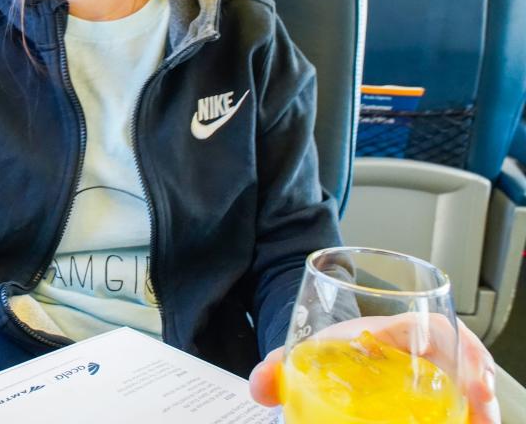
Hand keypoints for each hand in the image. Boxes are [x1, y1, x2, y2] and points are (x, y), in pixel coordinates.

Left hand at [248, 314, 499, 423]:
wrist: (337, 360)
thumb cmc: (335, 352)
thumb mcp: (311, 353)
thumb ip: (282, 366)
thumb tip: (260, 386)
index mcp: (396, 331)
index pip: (437, 327)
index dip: (460, 347)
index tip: (471, 374)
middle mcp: (424, 355)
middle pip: (465, 364)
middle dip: (479, 388)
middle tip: (481, 412)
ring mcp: (433, 381)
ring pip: (466, 392)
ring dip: (478, 410)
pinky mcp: (433, 404)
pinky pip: (457, 409)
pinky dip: (469, 417)